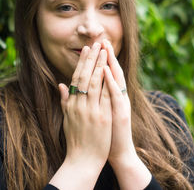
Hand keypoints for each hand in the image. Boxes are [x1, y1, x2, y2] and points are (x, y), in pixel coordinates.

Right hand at [49, 42, 111, 189]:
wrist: (82, 160)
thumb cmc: (75, 140)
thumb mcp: (66, 119)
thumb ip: (64, 100)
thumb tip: (61, 85)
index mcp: (71, 104)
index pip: (76, 78)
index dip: (82, 63)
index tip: (87, 50)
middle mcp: (79, 105)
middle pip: (85, 77)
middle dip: (91, 59)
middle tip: (96, 43)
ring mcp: (90, 110)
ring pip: (94, 83)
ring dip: (99, 65)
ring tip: (104, 51)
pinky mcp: (101, 118)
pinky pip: (104, 96)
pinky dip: (106, 82)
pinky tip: (110, 71)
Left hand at [102, 39, 150, 189]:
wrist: (117, 153)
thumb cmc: (105, 134)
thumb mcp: (96, 113)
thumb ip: (88, 98)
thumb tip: (72, 87)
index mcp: (110, 97)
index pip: (105, 74)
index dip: (100, 60)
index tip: (95, 45)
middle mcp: (117, 98)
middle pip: (113, 72)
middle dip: (107, 56)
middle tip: (102, 39)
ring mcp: (120, 105)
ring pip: (117, 81)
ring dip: (111, 64)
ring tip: (106, 49)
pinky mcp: (121, 114)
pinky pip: (116, 96)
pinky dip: (112, 83)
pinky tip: (107, 73)